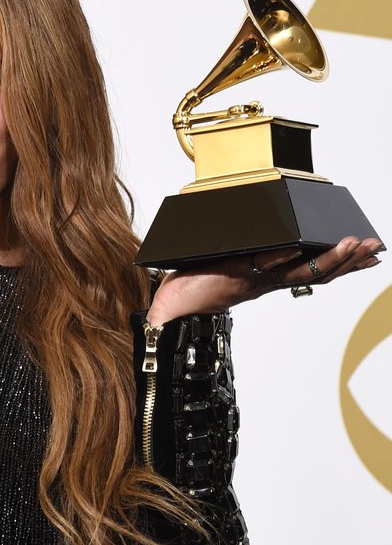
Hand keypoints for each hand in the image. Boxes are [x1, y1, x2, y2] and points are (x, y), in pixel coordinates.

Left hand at [146, 236, 382, 325]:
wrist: (172, 308)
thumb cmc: (196, 286)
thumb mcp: (231, 262)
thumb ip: (249, 252)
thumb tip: (268, 235)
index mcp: (268, 277)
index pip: (313, 270)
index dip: (343, 263)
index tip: (370, 253)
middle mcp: (266, 280)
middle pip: (316, 271)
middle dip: (348, 260)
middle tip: (374, 246)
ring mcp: (252, 277)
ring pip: (297, 270)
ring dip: (327, 257)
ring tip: (352, 243)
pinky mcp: (233, 272)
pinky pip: (261, 264)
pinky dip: (278, 256)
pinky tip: (296, 246)